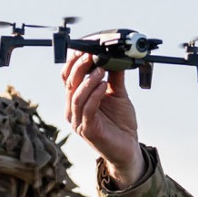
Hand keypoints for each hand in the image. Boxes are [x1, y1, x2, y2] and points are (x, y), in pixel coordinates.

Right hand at [62, 50, 143, 186]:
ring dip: (88, 79)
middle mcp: (73, 110)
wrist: (128, 148)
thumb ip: (114, 77)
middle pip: (69, 83)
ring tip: (101, 68)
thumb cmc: (120, 124)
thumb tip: (115, 56)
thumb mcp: (118, 94)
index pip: (68, 77)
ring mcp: (78, 121)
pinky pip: (87, 109)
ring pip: (76, 95)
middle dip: (79, 66)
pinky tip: (103, 85)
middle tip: (92, 53)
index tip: (86, 47)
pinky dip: (94, 95)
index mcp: (76, 100)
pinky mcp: (87, 130)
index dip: (74, 61)